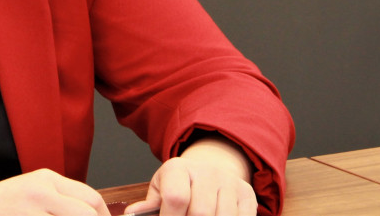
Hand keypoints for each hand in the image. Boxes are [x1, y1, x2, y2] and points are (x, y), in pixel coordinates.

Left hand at [126, 136, 255, 215]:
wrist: (211, 169)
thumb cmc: (180, 184)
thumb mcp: (161, 187)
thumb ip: (149, 204)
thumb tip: (132, 215)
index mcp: (178, 168)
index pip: (176, 198)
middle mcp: (207, 172)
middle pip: (201, 213)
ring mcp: (230, 183)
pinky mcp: (248, 195)